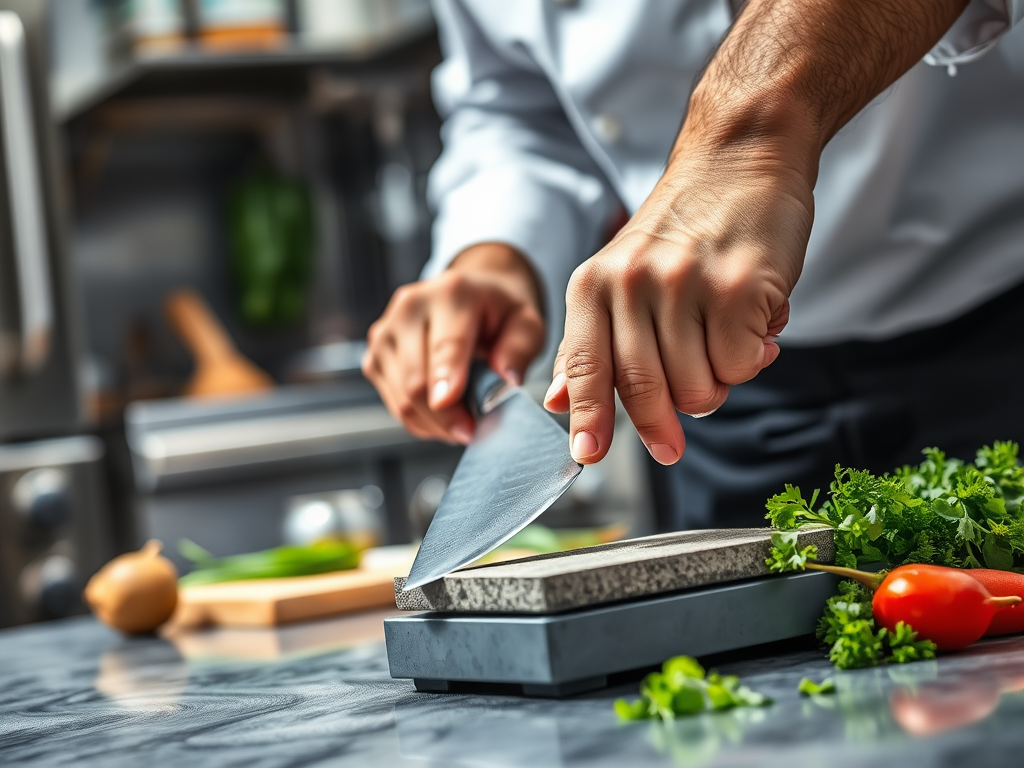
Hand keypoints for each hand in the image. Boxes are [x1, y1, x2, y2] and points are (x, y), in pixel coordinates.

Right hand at [362, 243, 544, 443]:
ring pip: (402, 398)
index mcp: (452, 294)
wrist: (471, 295)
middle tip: (473, 431)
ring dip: (434, 423)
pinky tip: (443, 414)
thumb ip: (520, 349)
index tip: (456, 416)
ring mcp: (385, 332)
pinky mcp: (374, 356)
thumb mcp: (527, 323)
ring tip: (463, 421)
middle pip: (416, 380)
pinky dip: (420, 420)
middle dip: (446, 417)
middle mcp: (410, 308)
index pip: (446, 346)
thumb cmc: (499, 314)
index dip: (448, 382)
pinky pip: (393, 404)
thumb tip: (508, 379)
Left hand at [543, 136, 813, 465]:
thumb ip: (589, 343)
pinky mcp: (739, 287)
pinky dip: (753, 356)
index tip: (588, 455)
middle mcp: (632, 283)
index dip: (587, 416)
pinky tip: (754, 320)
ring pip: (699, 388)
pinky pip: (743, 365)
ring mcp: (685, 284)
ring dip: (716, 381)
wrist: (739, 156)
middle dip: (660, 428)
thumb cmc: (682, 226)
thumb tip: (555, 401)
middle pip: (644, 390)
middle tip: (672, 445)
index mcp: (593, 284)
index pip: (584, 365)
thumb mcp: (617, 275)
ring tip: (721, 338)